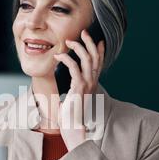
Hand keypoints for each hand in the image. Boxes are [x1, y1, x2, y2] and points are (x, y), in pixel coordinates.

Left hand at [53, 29, 104, 150]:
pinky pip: (74, 67)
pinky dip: (66, 59)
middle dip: (90, 42)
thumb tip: (62, 88)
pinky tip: (59, 57)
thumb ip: (70, 91)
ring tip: (69, 41)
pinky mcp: (79, 87)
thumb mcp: (72, 99)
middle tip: (83, 32)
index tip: (98, 40)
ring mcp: (87, 84)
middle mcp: (92, 82)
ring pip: (87, 59)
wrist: (72, 127)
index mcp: (92, 84)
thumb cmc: (69, 116)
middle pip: (95, 57)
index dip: (100, 50)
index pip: (99, 63)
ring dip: (78, 47)